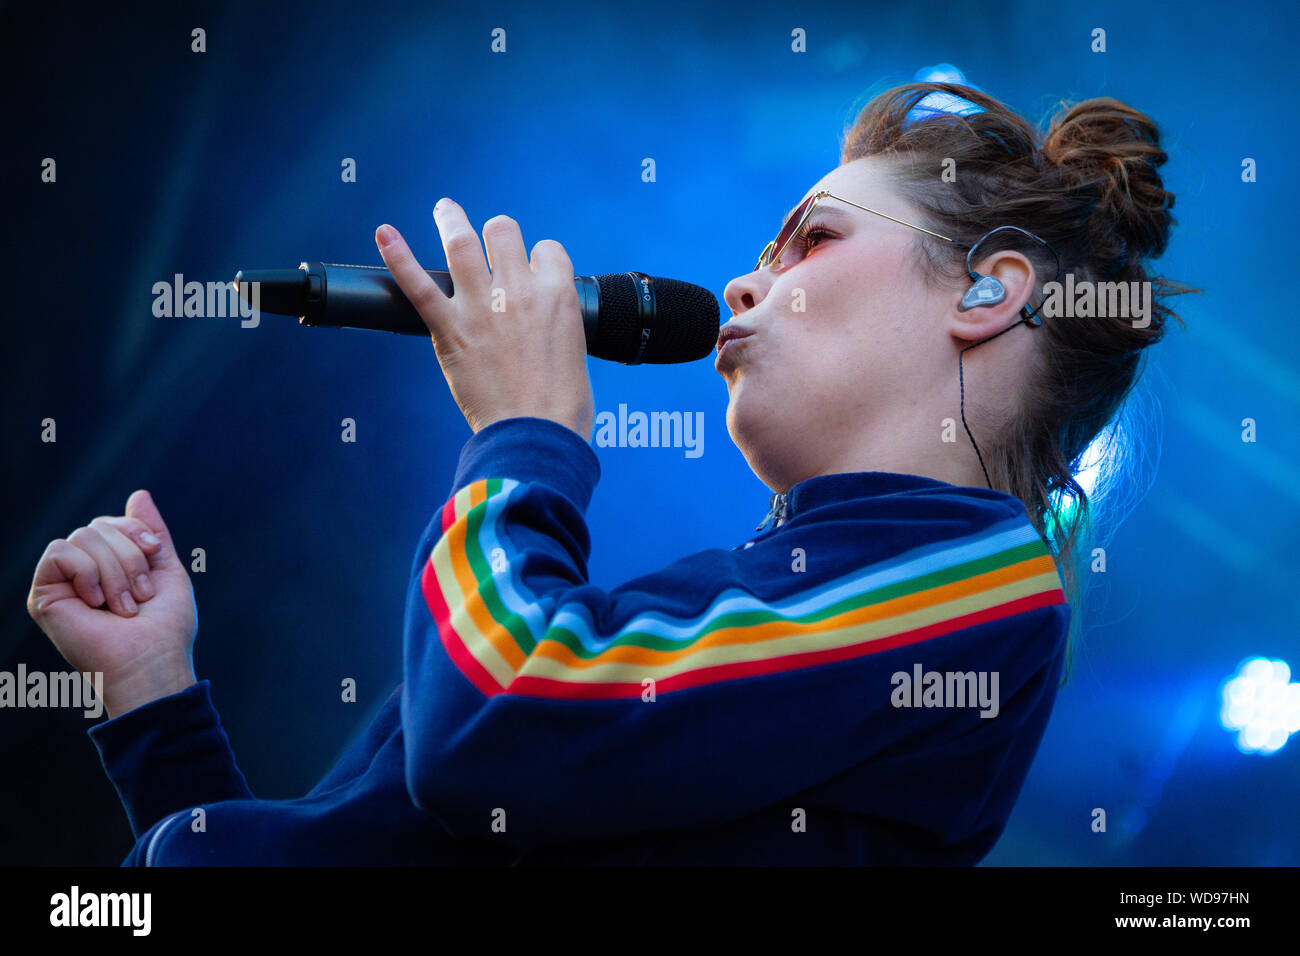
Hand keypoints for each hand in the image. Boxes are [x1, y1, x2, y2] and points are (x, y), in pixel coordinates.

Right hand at [27, 489, 197, 718]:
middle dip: (129, 556)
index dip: (135, 531)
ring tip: (123, 607)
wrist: (151, 660)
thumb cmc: (165, 625)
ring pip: (82, 536)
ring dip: (114, 570)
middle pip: (98, 526)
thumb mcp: (166, 569)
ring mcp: (62, 583)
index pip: (111, 523)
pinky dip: (86, 571)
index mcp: (108, 566)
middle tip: (140, 596)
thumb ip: (151, 533)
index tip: (155, 552)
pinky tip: (95, 601)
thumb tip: (139, 494)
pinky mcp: (43, 595)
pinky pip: (60, 551)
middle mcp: (81, 573)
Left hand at [374, 199, 594, 439]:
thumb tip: (544, 321)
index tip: (529, 270)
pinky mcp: (450, 329)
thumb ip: (556, 324)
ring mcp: (481, 307)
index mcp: (558, 294)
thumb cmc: (562, 405)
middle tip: (487, 238)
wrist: (537, 434)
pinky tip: (384, 235)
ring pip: (462, 243)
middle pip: (504, 233)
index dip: (536, 258)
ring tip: (445, 210)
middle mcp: (520, 290)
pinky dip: (397, 257)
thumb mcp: (575, 351)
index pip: (547, 251)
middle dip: (498, 232)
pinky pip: (419, 285)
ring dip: (451, 220)